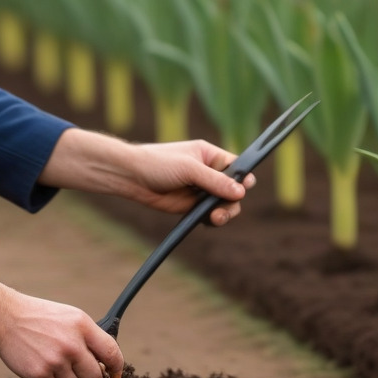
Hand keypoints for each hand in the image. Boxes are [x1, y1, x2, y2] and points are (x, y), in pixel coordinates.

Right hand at [0, 273, 121, 377]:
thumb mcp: (70, 317)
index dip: (117, 370)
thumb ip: (89, 337)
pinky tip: (44, 373)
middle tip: (75, 369)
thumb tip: (107, 364)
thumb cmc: (41, 318)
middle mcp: (71, 343)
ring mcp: (55, 360)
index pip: (112, 353)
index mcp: (83, 326)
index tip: (114, 377)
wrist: (5, 317)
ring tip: (54, 364)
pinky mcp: (39, 374)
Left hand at [118, 140, 251, 225]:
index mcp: (210, 156)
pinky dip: (212, 220)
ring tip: (215, 219)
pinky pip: (210, 215)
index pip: (236, 166)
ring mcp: (200, 190)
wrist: (131, 177)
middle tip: (223, 209)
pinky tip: (207, 221)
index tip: (245, 187)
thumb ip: (215, 180)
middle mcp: (208, 173)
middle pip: (233, 190)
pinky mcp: (191, 206)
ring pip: (223, 205)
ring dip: (224, 213)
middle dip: (232, 201)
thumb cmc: (158, 163)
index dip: (243, 178)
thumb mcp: (189, 169)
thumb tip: (241, 192)